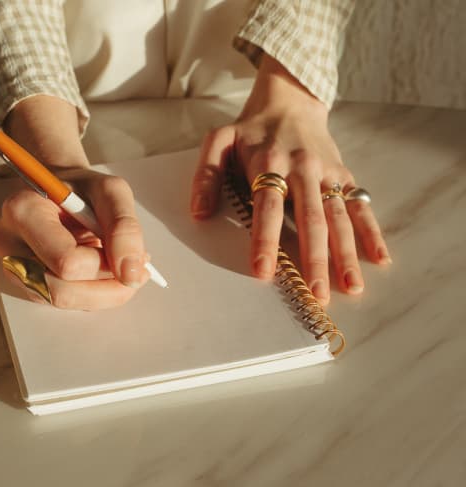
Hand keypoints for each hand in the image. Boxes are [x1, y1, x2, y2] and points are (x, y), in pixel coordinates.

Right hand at [0, 168, 150, 309]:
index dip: (106, 265)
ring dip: (100, 292)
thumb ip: (125, 228)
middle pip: (60, 290)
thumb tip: (131, 274)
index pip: (67, 261)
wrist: (58, 191)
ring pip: (60, 301)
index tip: (132, 255)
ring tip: (120, 268)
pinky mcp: (23, 282)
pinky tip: (102, 272)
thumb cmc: (80, 188)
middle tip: (133, 270)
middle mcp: (8, 241)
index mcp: (23, 210)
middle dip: (105, 285)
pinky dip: (90, 293)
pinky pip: (60, 302)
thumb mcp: (111, 192)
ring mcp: (11, 265)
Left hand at [190, 55, 390, 304]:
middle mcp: (303, 170)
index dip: (265, 239)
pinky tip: (379, 258)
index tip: (263, 271)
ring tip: (350, 288)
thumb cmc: (251, 129)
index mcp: (269, 162)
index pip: (267, 206)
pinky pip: (360, 207)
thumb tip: (199, 212)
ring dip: (346, 254)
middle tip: (316, 294)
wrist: (290, 101)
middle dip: (315, 259)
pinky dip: (372, 232)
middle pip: (311, 219)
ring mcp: (328, 174)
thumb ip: (206, 175)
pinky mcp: (344, 177)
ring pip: (338, 218)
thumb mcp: (219, 141)